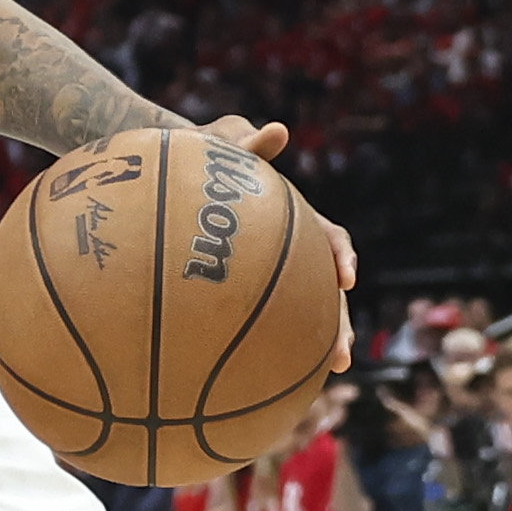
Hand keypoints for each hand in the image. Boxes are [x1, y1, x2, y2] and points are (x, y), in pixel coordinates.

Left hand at [201, 115, 356, 367]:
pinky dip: (254, 349)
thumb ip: (244, 142)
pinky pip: (247, 322)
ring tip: (319, 379)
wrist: (166, 174)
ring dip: (308, 347)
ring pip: (294, 314)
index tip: (345, 278)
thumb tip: (274, 130)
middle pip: (321, 291)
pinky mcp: (234, 290)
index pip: (327, 238)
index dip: (340, 257)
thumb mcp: (218, 142)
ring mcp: (261, 274)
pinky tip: (246, 380)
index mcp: (291, 217)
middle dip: (335, 324)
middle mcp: (284, 251)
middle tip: (339, 357)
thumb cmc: (196, 154)